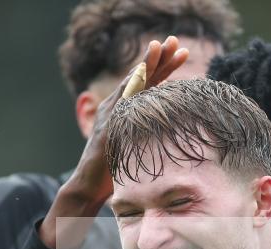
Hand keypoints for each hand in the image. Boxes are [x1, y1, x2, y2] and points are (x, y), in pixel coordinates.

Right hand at [42, 36, 189, 248]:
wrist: (89, 186)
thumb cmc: (116, 171)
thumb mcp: (138, 148)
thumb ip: (150, 135)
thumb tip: (173, 130)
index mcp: (128, 111)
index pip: (150, 84)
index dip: (165, 67)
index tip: (181, 52)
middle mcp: (117, 107)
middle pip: (141, 78)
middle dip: (159, 58)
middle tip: (175, 41)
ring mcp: (110, 114)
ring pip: (131, 84)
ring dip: (145, 65)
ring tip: (158, 47)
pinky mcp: (106, 126)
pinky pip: (121, 103)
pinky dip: (131, 87)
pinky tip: (142, 73)